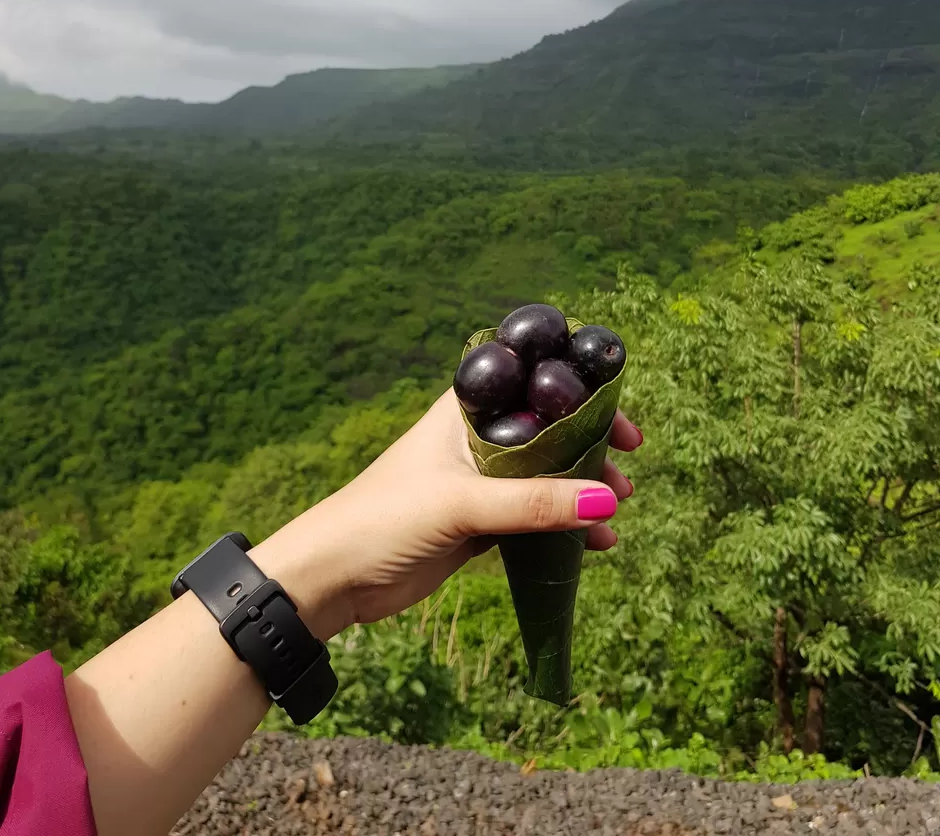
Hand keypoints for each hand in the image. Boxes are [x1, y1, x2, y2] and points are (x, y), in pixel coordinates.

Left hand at [253, 388, 641, 638]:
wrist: (333, 577)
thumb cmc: (385, 518)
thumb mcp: (463, 505)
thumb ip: (534, 503)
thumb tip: (608, 500)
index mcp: (464, 411)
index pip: (532, 382)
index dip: (579, 392)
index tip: (619, 418)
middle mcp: (475, 439)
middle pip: (549, 431)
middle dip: (591, 448)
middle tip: (627, 469)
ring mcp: (478, 482)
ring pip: (546, 476)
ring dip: (583, 490)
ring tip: (617, 511)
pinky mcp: (478, 523)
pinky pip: (534, 517)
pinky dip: (565, 525)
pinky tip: (595, 545)